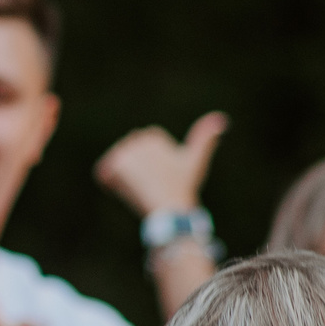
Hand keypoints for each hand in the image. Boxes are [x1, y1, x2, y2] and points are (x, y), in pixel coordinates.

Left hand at [95, 114, 224, 218]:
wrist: (170, 207)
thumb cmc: (183, 184)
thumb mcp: (195, 159)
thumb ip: (205, 137)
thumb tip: (221, 118)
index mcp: (153, 134)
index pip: (137, 152)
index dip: (146, 167)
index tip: (158, 175)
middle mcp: (136, 138)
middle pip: (125, 159)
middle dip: (134, 172)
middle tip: (150, 183)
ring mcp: (123, 152)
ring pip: (115, 167)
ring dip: (123, 178)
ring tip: (140, 185)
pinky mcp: (113, 167)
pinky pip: (103, 174)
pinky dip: (111, 183)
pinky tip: (126, 188)